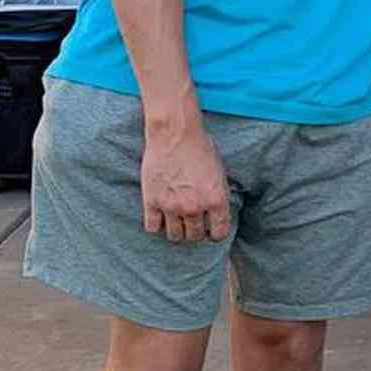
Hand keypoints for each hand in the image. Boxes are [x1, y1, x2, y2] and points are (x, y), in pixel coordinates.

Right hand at [141, 118, 231, 243]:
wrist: (174, 133)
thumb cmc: (200, 147)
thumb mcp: (219, 172)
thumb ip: (217, 195)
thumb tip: (216, 213)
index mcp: (216, 199)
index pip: (219, 233)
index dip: (216, 233)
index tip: (212, 230)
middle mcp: (194, 207)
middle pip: (194, 237)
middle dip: (196, 232)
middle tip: (193, 224)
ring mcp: (171, 206)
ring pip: (175, 236)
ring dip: (177, 231)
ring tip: (177, 221)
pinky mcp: (151, 202)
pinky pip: (153, 228)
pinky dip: (157, 225)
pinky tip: (160, 215)